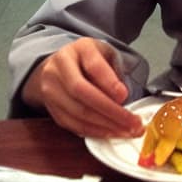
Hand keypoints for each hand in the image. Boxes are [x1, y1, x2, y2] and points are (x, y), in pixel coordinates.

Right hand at [22, 38, 142, 138]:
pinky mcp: (50, 108)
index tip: (125, 96)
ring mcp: (51, 89)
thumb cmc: (89, 58)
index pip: (93, 66)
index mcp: (79, 48)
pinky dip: (92, 131)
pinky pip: (71, 124)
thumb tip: (121, 98)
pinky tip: (109, 133)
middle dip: (109, 110)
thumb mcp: (104, 53)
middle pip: (82, 92)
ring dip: (103, 125)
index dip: (109, 82)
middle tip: (131, 122)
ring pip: (76, 112)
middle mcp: (59, 68)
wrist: (59, 64)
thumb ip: (113, 70)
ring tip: (125, 131)